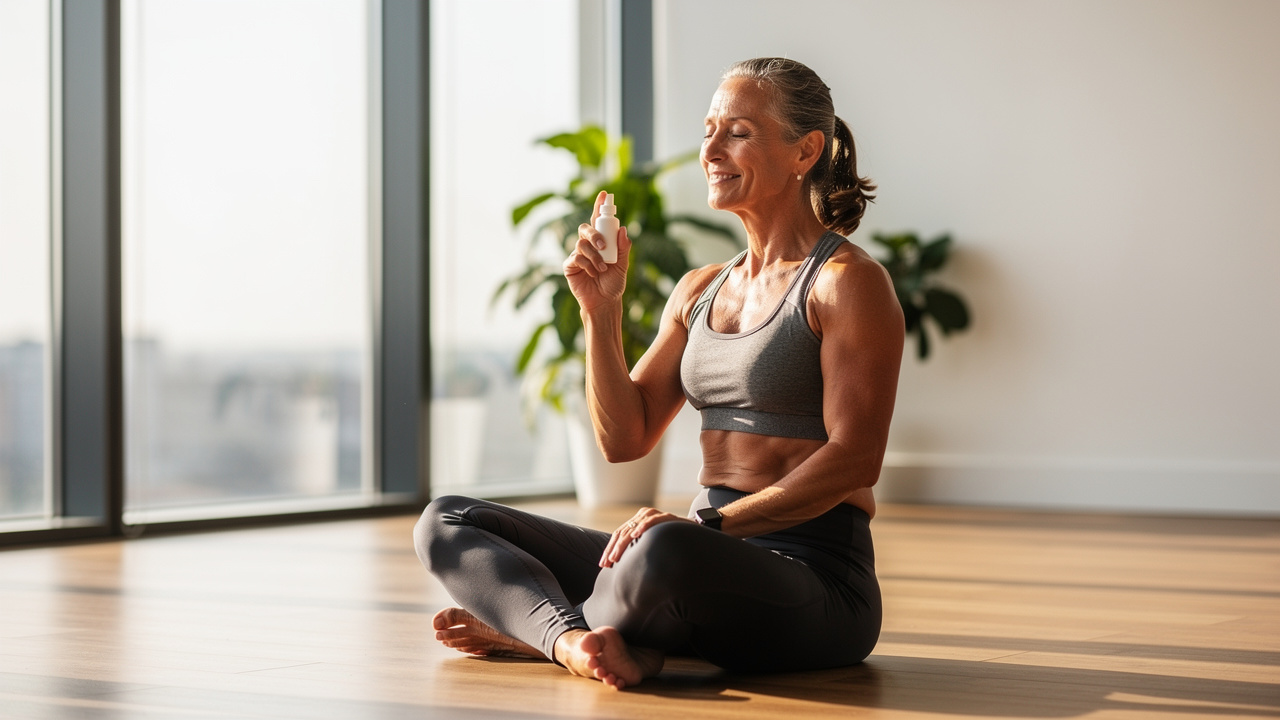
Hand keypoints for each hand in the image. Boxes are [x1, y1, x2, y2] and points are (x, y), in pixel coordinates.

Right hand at [563, 191, 632, 312]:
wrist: (604, 302)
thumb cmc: (613, 283)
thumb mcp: (623, 265)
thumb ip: (623, 248)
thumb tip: (624, 229)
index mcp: (601, 241)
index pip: (599, 220)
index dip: (600, 206)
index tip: (604, 194)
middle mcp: (588, 245)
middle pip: (585, 228)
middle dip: (594, 234)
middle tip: (603, 246)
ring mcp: (577, 254)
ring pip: (581, 244)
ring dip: (594, 256)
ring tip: (602, 269)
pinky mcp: (569, 265)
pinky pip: (576, 257)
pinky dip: (587, 265)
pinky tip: (594, 273)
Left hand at [599, 507, 691, 567]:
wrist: (693, 535)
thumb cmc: (670, 543)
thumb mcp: (650, 546)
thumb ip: (637, 550)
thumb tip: (620, 567)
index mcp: (636, 522)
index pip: (618, 535)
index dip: (609, 550)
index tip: (603, 565)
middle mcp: (643, 516)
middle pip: (622, 532)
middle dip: (613, 549)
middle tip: (607, 563)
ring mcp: (654, 515)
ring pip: (633, 527)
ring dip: (622, 542)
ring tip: (615, 555)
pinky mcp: (666, 516)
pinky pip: (652, 520)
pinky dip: (643, 526)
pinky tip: (635, 534)